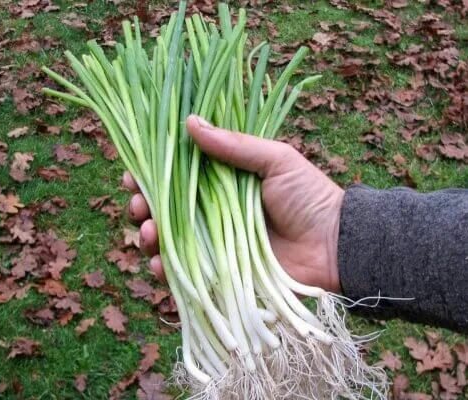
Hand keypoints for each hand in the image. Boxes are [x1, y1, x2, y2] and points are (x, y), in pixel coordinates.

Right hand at [123, 115, 343, 292]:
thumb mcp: (275, 159)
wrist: (334, 243)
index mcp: (221, 181)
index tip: (133, 172)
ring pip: (168, 240)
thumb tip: (189, 120)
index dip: (151, 173)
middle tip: (138, 205)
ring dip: (148, 237)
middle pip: (164, 208)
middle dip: (143, 206)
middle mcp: (212, 211)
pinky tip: (158, 265)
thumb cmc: (308, 195)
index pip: (176, 175)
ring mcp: (214, 243)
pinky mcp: (220, 272)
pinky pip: (185, 274)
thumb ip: (235, 144)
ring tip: (147, 232)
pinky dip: (166, 271)